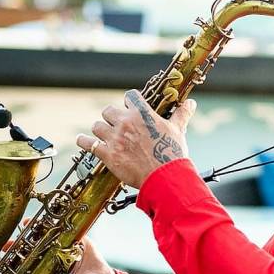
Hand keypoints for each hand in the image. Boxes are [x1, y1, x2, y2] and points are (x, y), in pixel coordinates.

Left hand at [76, 91, 196, 189]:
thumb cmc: (173, 154)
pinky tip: (82, 140)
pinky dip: (84, 142)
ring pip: (97, 126)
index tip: (130, 108)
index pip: (130, 96)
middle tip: (117, 126)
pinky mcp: (107, 154)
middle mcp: (125, 122)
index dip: (130, 102)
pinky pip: (88, 143)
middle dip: (112, 117)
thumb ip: (182, 114)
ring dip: (101, 130)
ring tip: (105, 136)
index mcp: (142, 113)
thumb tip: (191, 102)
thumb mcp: (178, 130)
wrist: (165, 177)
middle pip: (108, 111)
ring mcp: (115, 138)